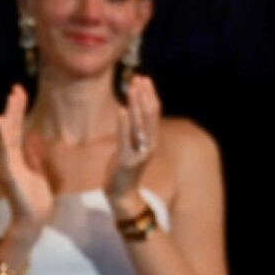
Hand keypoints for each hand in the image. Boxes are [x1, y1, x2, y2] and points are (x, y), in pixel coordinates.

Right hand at [0, 84, 53, 228]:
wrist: (33, 221)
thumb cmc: (36, 199)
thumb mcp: (39, 172)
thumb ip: (34, 155)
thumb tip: (34, 138)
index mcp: (17, 157)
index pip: (17, 128)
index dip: (18, 110)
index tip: (21, 91)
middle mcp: (9, 159)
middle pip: (11, 128)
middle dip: (14, 107)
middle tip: (17, 87)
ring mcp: (7, 165)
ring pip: (7, 135)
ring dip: (9, 115)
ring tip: (11, 97)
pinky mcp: (9, 173)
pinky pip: (5, 151)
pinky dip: (2, 136)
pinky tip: (1, 122)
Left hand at [106, 73, 159, 198]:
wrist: (122, 196)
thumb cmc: (124, 168)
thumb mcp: (132, 145)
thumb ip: (134, 129)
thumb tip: (131, 108)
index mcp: (151, 139)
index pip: (153, 112)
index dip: (150, 94)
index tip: (144, 78)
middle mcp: (149, 144)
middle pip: (150, 115)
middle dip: (145, 95)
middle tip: (139, 78)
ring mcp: (139, 153)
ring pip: (140, 124)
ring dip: (136, 104)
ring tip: (132, 88)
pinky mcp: (127, 161)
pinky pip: (125, 139)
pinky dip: (124, 124)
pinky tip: (121, 109)